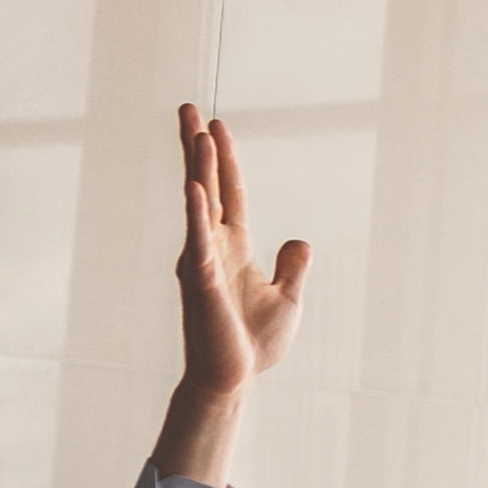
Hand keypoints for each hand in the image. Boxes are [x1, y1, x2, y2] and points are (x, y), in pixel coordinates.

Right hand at [159, 107, 308, 487]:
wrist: (235, 379)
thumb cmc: (254, 342)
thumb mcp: (288, 297)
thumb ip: (293, 266)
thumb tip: (299, 240)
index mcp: (233, 247)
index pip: (229, 192)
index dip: (223, 159)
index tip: (214, 124)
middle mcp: (212, 247)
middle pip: (206, 186)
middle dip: (198, 148)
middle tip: (188, 108)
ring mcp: (203, 261)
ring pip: (201, 205)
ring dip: (200, 169)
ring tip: (198, 133)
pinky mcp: (202, 282)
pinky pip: (199, 241)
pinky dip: (198, 214)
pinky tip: (196, 189)